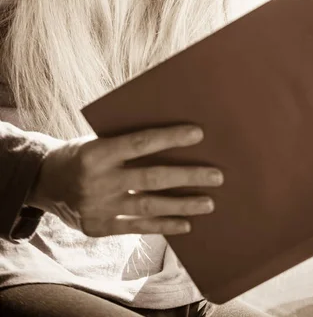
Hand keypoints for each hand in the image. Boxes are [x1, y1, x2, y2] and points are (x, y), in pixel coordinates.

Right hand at [27, 125, 222, 237]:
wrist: (44, 182)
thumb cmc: (80, 153)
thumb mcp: (97, 139)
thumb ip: (127, 142)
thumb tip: (173, 140)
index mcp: (98, 151)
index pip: (140, 142)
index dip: (170, 138)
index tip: (198, 134)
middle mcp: (98, 180)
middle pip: (152, 178)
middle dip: (188, 176)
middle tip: (217, 176)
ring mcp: (98, 206)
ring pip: (149, 206)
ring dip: (182, 204)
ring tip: (209, 203)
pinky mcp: (98, 227)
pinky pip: (137, 227)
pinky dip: (163, 225)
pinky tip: (186, 224)